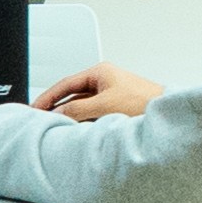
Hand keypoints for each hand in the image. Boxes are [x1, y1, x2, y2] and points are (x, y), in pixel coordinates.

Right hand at [36, 63, 162, 120]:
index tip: (35, 108)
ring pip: (82, 105)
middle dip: (57, 106)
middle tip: (41, 119)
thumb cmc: (144, 102)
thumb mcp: (104, 105)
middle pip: (72, 94)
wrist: (167, 113)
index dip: (47, 96)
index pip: (65, 83)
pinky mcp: (117, 107)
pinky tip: (77, 129)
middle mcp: (105, 81)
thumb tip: (58, 113)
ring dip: (71, 115)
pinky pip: (93, 113)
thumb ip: (77, 109)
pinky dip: (83, 120)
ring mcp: (111, 94)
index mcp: (101, 72)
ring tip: (56, 126)